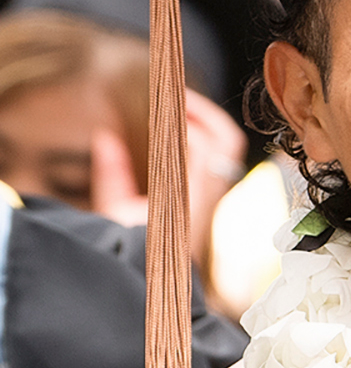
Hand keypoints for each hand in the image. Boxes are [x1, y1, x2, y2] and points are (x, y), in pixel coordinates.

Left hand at [90, 90, 247, 242]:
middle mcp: (209, 197)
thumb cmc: (126, 251)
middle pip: (228, 142)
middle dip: (206, 112)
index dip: (202, 120)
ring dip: (201, 115)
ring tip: (175, 95)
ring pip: (224, 143)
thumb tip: (105, 136)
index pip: (216, 150)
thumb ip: (113, 173)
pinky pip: (207, 153)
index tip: (176, 97)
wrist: (129, 277)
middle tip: (176, 90)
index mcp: (196, 199)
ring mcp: (207, 198)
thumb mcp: (116, 206)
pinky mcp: (199, 197)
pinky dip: (193, 127)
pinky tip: (171, 113)